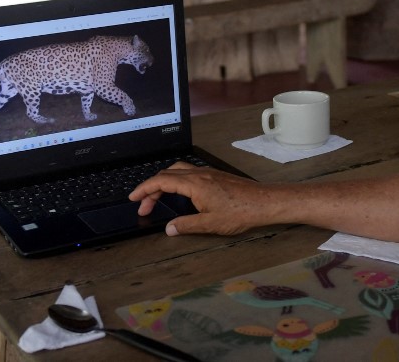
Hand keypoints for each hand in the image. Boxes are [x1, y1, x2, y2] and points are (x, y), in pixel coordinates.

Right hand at [129, 162, 274, 236]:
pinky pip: (189, 172)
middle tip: (143, 205)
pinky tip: (179, 193)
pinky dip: (177, 180)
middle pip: (167, 174)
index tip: (134, 198)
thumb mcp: (210, 224)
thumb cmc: (241, 212)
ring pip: (178, 171)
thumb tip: (169, 228)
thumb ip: (186, 225)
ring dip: (164, 182)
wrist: (264, 202)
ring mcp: (208, 173)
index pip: (162, 181)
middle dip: (151, 188)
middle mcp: (200, 174)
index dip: (144, 189)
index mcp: (195, 184)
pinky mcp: (216, 176)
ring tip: (157, 198)